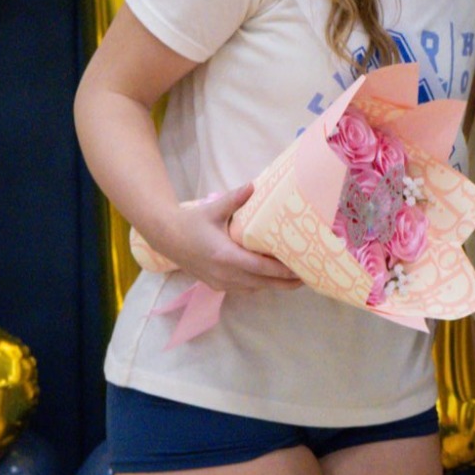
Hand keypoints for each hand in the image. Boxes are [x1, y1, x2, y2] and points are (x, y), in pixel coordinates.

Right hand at [156, 185, 301, 293]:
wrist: (166, 237)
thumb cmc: (192, 222)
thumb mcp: (214, 208)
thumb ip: (236, 198)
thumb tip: (255, 185)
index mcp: (224, 256)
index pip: (260, 268)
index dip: (282, 271)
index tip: (301, 269)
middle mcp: (223, 274)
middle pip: (261, 283)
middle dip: (285, 282)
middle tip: (308, 275)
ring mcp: (219, 282)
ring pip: (254, 288)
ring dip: (274, 285)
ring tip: (296, 278)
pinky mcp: (216, 285)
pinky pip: (244, 289)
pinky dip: (260, 285)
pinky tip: (272, 278)